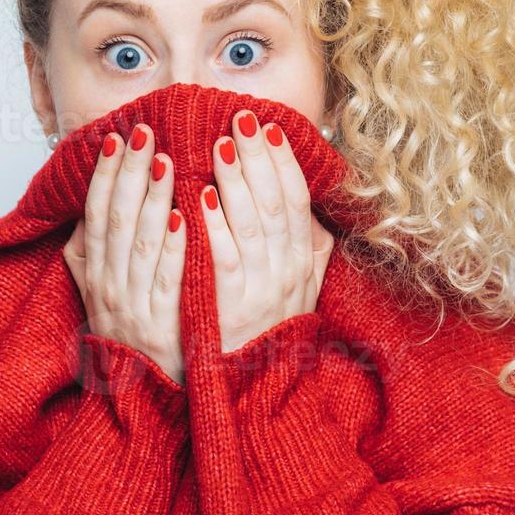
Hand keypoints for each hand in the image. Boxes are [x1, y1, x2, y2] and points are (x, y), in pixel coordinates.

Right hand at [63, 124, 186, 385]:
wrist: (145, 402)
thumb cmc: (130, 342)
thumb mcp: (99, 297)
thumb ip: (91, 255)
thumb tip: (86, 212)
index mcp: (96, 275)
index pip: (97, 214)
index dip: (104, 175)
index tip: (116, 138)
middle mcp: (110, 287)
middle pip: (116, 220)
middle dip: (129, 172)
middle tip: (144, 132)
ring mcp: (134, 307)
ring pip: (140, 242)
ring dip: (151, 198)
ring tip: (165, 159)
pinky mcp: (162, 326)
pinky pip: (165, 280)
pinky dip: (171, 247)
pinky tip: (182, 217)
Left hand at [200, 110, 335, 354]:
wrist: (251, 395)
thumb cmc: (268, 338)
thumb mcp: (299, 294)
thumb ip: (308, 254)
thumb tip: (313, 214)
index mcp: (300, 265)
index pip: (297, 203)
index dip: (286, 164)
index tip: (272, 129)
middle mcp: (284, 274)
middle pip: (275, 205)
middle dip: (259, 157)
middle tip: (242, 119)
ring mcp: (257, 291)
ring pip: (251, 225)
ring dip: (236, 181)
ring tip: (220, 144)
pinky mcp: (226, 309)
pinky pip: (222, 261)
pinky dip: (214, 227)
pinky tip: (200, 198)